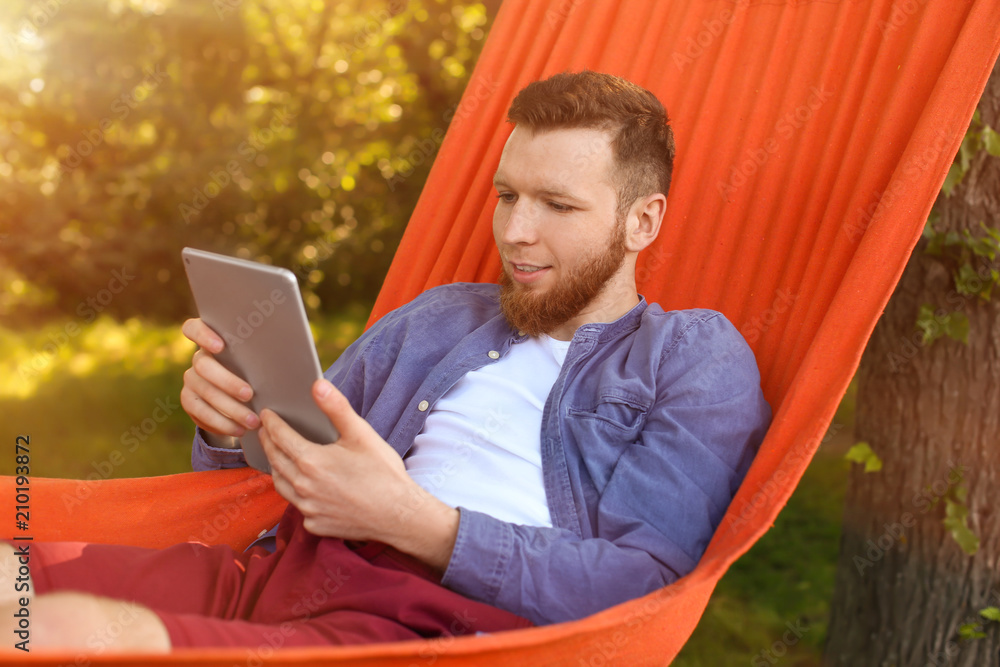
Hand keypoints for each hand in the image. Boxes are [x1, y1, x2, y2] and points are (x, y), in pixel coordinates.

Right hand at [179, 318, 259, 439]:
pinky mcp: (189, 400)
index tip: (220, 346)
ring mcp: (191, 379)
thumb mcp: (260, 361)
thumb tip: (291, 351)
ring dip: (230, 408)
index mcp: (213, 340)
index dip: (203, 335)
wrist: (243, 397)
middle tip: (250, 395)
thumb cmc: (259, 371)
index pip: (193, 329)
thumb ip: (263, 354)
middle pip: (203, 366)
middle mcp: (198, 358)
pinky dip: (221, 423)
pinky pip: (200, 413)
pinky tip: (239, 429)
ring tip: (252, 421)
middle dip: (227, 381)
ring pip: (204, 392)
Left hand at [259, 379, 459, 570]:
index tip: (266, 415)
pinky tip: (303, 487)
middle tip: (265, 431)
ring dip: (276, 468)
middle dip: (268, 442)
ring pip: (281, 485)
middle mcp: (303, 486)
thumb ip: (336, 408)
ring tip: (277, 457)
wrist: (398, 515)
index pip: (280, 437)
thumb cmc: (383, 473)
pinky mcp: (316, 524)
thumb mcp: (361, 434)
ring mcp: (308, 508)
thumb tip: (318, 385)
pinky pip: (298, 506)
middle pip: (275, 460)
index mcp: (311, 461)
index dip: (271, 423)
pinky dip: (295, 493)